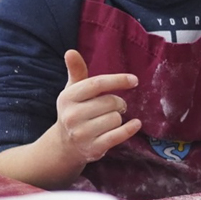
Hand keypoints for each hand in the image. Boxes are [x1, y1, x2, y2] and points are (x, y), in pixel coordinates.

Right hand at [54, 50, 141, 165]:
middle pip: (110, 102)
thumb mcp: (73, 91)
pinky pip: (118, 136)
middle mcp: (72, 116)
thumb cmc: (74, 111)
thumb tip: (70, 51)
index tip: (134, 80)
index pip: (96, 84)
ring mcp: (81, 133)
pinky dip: (130, 129)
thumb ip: (76, 71)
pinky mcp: (93, 148)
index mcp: (68, 97)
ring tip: (109, 119)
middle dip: (118, 103)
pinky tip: (135, 124)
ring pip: (115, 118)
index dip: (117, 80)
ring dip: (118, 118)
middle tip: (116, 106)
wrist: (65, 145)